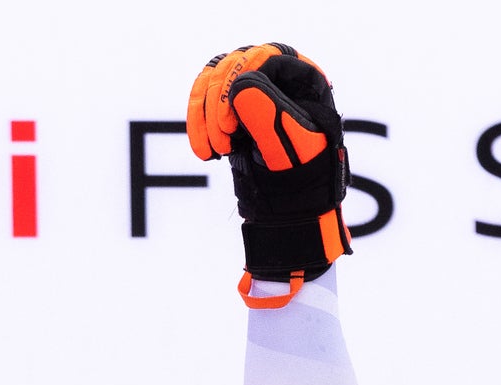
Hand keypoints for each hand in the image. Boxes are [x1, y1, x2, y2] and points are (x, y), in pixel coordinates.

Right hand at [186, 43, 350, 282]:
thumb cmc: (303, 178)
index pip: (264, 58)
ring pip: (213, 80)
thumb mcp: (290, 146)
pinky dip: (197, 123)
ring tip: (212, 151)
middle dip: (218, 104)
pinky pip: (203, 101)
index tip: (231, 126)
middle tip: (222, 142)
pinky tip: (205, 151)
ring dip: (203, 114)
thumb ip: (268, 114)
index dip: (240, 85)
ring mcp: (253, 94)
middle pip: (233, 65)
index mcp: (303, 78)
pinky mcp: (232, 112)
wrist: (292, 211)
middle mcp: (278, 79)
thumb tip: (240, 84)